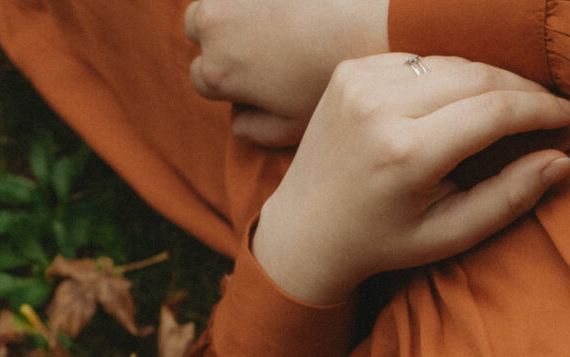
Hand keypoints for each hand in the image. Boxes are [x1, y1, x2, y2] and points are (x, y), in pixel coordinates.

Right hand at [185, 0, 389, 146]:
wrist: (371, 24)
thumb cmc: (334, 79)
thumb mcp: (297, 122)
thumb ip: (259, 131)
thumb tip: (238, 125)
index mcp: (216, 72)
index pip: (201, 80)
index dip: (227, 84)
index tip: (254, 82)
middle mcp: (210, 27)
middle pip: (198, 31)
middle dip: (218, 39)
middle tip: (259, 50)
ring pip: (214, 3)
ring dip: (232, 12)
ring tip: (274, 26)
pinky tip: (290, 8)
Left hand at [249, 54, 569, 306]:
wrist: (306, 229)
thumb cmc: (386, 241)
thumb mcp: (454, 232)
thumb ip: (511, 195)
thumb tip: (565, 160)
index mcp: (406, 152)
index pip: (493, 110)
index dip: (540, 109)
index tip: (569, 115)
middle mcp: (379, 106)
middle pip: (477, 76)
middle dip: (522, 89)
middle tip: (550, 109)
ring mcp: (359, 81)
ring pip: (451, 62)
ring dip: (490, 79)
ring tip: (515, 105)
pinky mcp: (350, 70)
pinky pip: (420, 60)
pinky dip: (450, 75)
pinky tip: (463, 102)